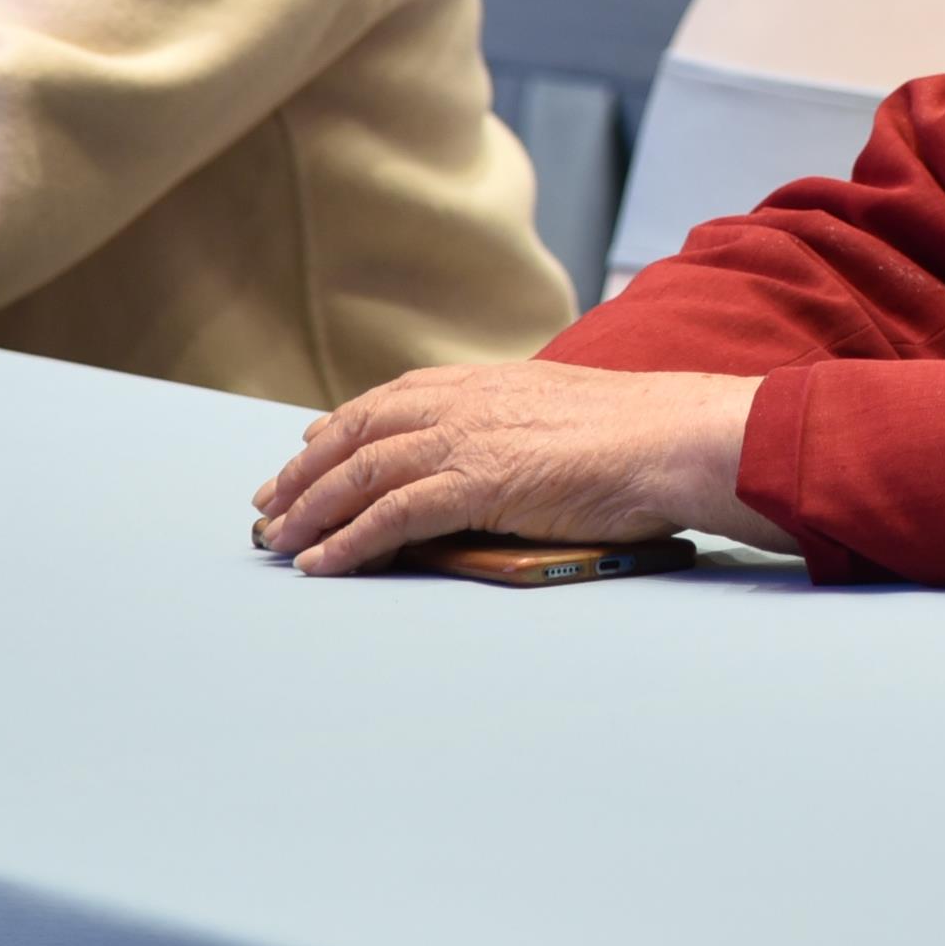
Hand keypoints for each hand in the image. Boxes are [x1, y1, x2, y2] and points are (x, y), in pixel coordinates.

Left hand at [247, 360, 767, 573]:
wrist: (674, 438)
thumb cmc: (641, 434)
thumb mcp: (564, 411)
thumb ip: (518, 422)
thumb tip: (498, 452)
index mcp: (489, 381)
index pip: (393, 397)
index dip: (342, 425)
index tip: (308, 445)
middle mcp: (466, 401)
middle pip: (360, 431)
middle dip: (306, 469)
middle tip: (270, 503)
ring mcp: (466, 439)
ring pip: (362, 472)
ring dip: (313, 509)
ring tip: (280, 543)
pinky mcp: (474, 482)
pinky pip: (389, 515)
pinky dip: (348, 541)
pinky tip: (323, 565)